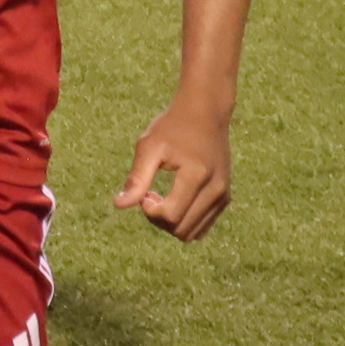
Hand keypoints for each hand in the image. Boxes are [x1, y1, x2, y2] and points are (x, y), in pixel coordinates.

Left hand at [116, 101, 233, 241]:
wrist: (206, 112)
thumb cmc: (173, 126)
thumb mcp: (150, 146)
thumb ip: (137, 178)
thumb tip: (119, 205)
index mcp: (197, 174)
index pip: (171, 215)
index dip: (150, 211)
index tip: (144, 193)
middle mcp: (216, 188)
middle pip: (182, 229)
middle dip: (159, 220)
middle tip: (148, 195)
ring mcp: (223, 195)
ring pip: (193, 233)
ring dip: (171, 223)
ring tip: (161, 198)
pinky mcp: (225, 198)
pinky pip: (202, 227)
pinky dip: (184, 221)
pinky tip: (174, 200)